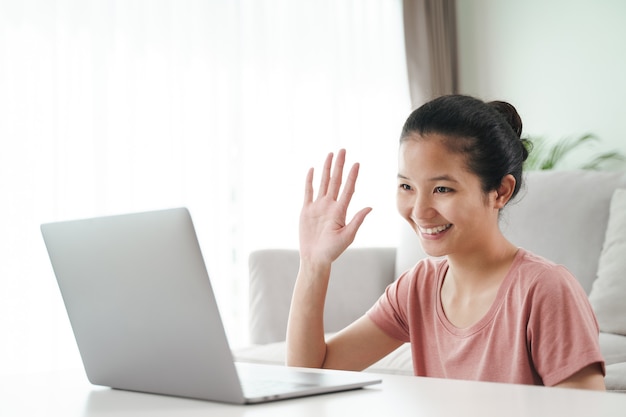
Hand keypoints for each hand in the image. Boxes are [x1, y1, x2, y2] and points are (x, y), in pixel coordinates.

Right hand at [299, 149, 371, 265]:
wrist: (315, 259)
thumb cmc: (333, 251)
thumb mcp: (348, 236)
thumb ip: (357, 221)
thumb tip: (370, 207)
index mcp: (340, 211)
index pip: (348, 189)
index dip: (352, 176)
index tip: (357, 163)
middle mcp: (330, 206)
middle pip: (335, 181)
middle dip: (339, 165)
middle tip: (343, 150)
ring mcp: (318, 207)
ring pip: (323, 183)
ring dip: (326, 169)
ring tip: (330, 154)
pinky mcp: (306, 210)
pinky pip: (308, 192)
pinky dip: (310, 181)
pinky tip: (313, 169)